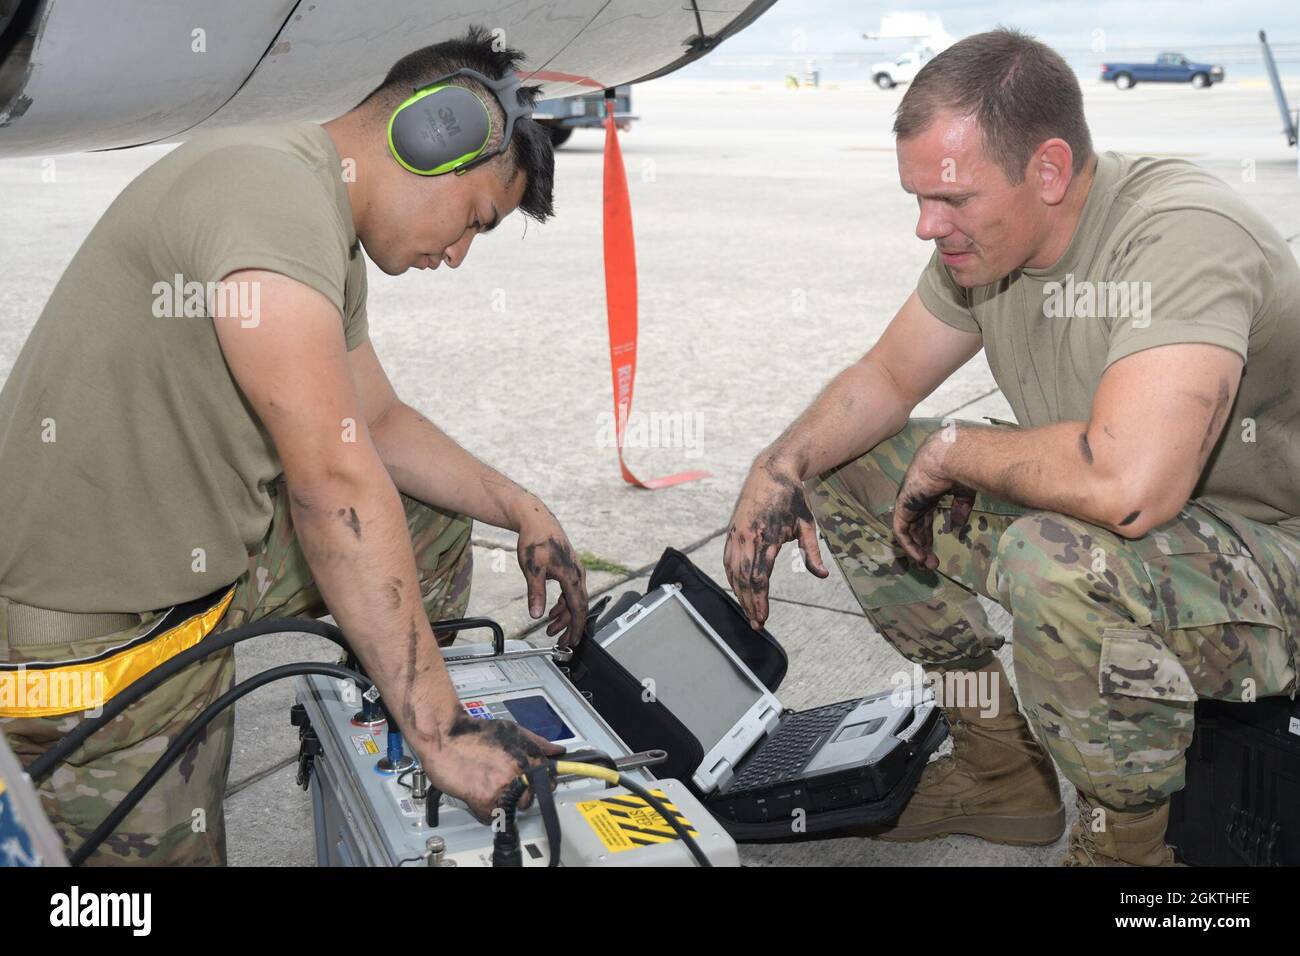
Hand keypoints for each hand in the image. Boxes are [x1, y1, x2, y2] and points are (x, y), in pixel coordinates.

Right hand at [421, 715, 564, 822]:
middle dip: (517, 794)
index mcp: (530, 755)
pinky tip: (476, 793)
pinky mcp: (485, 801)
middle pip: (530, 799)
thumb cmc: (473, 732)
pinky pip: (491, 817)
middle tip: (499, 782)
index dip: (535, 784)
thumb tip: (556, 751)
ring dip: (500, 804)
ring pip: (512, 809)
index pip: (548, 782)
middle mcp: (520, 772)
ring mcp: (504, 788)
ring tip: (486, 786)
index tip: (528, 785)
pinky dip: (483, 810)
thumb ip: (537, 743)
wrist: (444, 735)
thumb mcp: (511, 730)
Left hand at [515, 501, 588, 647]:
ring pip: (573, 599)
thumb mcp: (532, 569)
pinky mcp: (567, 568)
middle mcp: (577, 574)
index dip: (575, 627)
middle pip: (578, 606)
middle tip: (560, 641)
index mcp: (571, 576)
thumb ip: (536, 594)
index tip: (572, 641)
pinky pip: (569, 591)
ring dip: (563, 616)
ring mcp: (574, 570)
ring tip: (551, 628)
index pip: (578, 608)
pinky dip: (562, 604)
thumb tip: (537, 615)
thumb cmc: (535, 540)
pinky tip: (551, 611)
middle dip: (569, 626)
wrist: (536, 519)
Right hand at [724, 456, 828, 630]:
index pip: (760, 579)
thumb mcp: (807, 524)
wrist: (770, 472)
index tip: (763, 618)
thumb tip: (822, 575)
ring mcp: (736, 535)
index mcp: (767, 538)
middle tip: (756, 624)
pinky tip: (737, 590)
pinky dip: (731, 578)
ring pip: (733, 573)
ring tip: (748, 612)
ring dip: (739, 594)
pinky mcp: (731, 532)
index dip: (760, 601)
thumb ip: (812, 552)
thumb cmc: (792, 498)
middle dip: (749, 604)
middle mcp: (748, 538)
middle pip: (744, 581)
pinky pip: (727, 561)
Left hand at [893, 434, 974, 569]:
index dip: (928, 537)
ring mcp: (907, 501)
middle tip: (929, 565)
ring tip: (926, 565)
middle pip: (915, 528)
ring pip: (907, 531)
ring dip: (916, 550)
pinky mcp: (903, 505)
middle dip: (922, 547)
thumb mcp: (964, 492)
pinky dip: (909, 544)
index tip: (935, 554)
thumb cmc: (961, 469)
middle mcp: (916, 498)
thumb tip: (958, 524)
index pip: (924, 519)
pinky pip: (901, 529)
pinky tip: (919, 556)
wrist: (950, 458)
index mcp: (929, 493)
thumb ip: (961, 507)